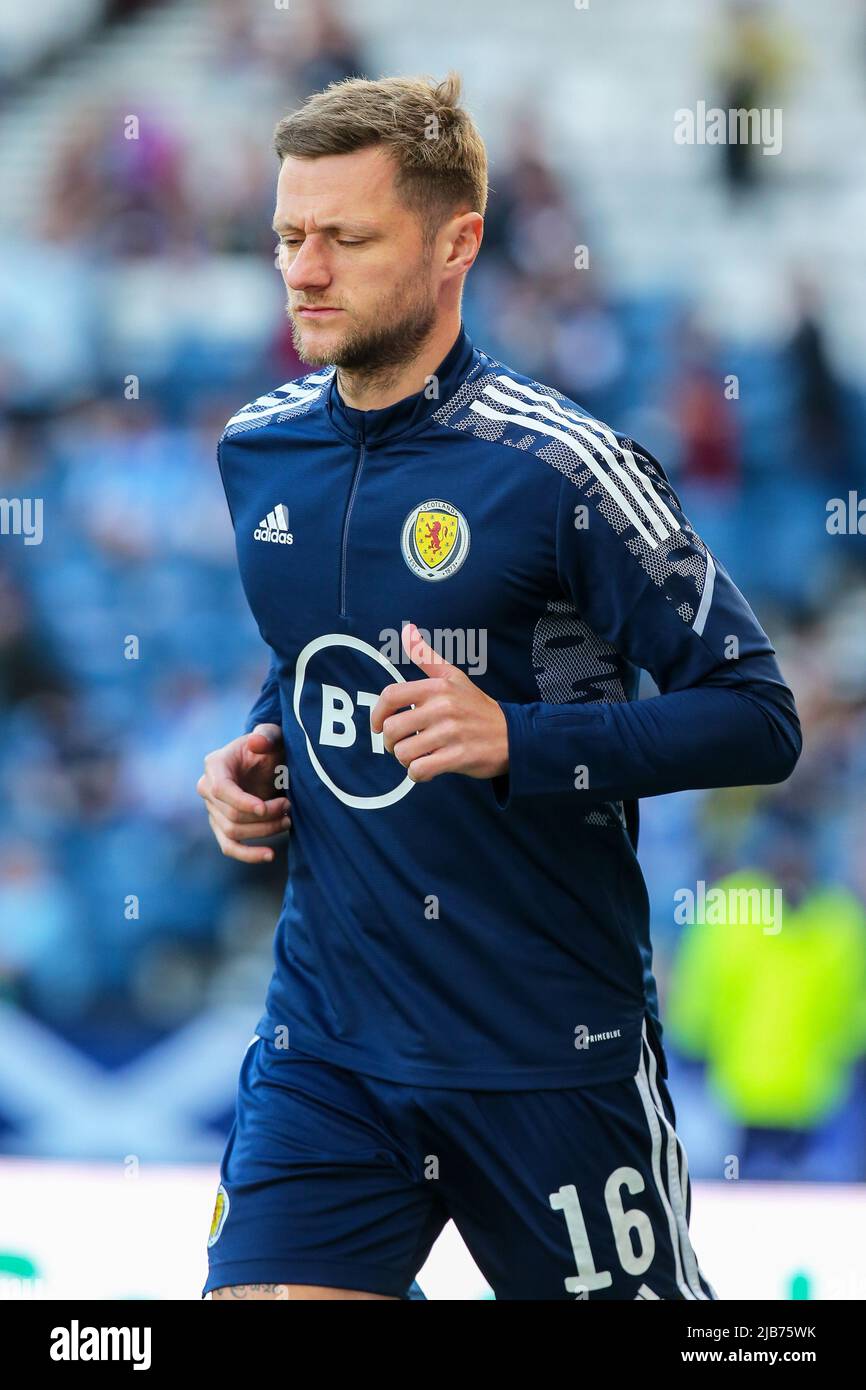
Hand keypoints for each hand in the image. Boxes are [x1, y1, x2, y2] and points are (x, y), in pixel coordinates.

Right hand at [197, 723, 290, 862]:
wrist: (268, 763)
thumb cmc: (269, 747)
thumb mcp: (272, 736)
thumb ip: (267, 735)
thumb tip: (255, 743)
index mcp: (215, 764)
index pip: (221, 789)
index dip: (242, 802)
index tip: (265, 808)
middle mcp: (207, 788)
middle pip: (230, 815)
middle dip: (263, 816)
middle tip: (289, 806)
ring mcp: (213, 810)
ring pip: (232, 833)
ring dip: (264, 831)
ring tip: (288, 820)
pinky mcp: (222, 826)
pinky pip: (229, 847)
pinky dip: (248, 855)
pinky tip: (270, 855)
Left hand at [370, 622, 508, 783]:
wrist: (513, 734)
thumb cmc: (477, 707)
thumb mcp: (453, 676)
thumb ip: (426, 656)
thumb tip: (406, 630)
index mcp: (438, 687)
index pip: (391, 696)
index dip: (377, 714)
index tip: (378, 726)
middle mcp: (443, 707)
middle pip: (392, 729)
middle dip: (391, 743)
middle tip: (401, 745)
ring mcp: (451, 732)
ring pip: (404, 752)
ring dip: (406, 760)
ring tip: (418, 756)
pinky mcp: (459, 756)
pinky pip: (420, 770)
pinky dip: (418, 774)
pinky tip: (427, 768)